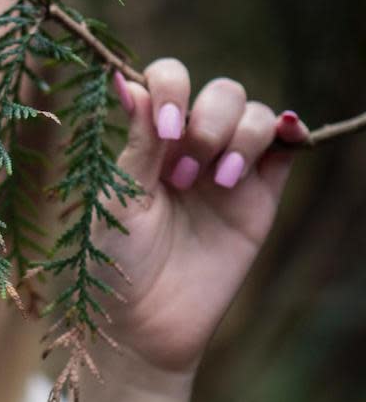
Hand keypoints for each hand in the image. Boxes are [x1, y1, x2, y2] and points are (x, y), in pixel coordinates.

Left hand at [92, 58, 308, 376]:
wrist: (142, 324)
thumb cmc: (112, 258)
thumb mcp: (115, 196)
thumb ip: (135, 141)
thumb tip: (122, 78)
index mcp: (146, 138)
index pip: (167, 79)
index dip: (172, 89)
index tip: (164, 129)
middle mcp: (187, 146)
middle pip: (219, 92)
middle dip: (207, 122)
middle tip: (182, 176)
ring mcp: (226, 169)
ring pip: (253, 113)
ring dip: (240, 136)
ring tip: (216, 183)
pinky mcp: (259, 197)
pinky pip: (286, 148)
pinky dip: (290, 130)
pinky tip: (285, 135)